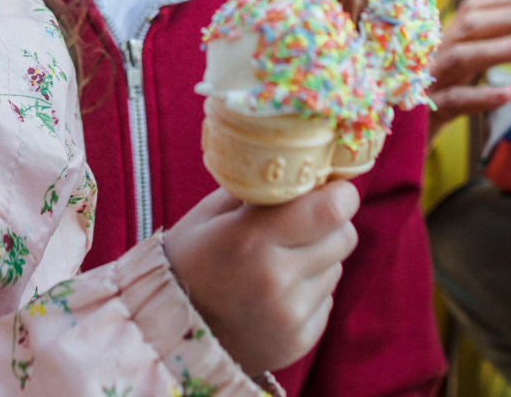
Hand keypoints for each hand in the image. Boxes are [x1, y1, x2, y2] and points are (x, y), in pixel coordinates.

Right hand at [163, 182, 359, 375]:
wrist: (167, 334)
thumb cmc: (187, 262)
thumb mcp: (210, 215)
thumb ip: (257, 190)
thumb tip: (304, 168)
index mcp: (250, 238)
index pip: (332, 209)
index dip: (339, 193)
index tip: (330, 187)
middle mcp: (275, 279)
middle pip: (344, 236)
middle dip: (329, 223)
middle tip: (299, 224)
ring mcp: (289, 315)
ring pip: (336, 268)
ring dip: (317, 259)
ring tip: (277, 264)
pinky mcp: (299, 341)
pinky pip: (327, 300)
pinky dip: (309, 291)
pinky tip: (275, 295)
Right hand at [427, 0, 510, 134]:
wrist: (391, 146)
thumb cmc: (427, 108)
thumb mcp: (451, 77)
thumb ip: (476, 57)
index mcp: (439, 44)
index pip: (469, 12)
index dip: (502, 0)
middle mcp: (430, 56)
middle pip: (468, 28)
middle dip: (509, 16)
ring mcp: (426, 83)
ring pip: (461, 58)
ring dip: (498, 49)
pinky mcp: (424, 114)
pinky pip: (454, 101)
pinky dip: (479, 96)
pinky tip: (506, 94)